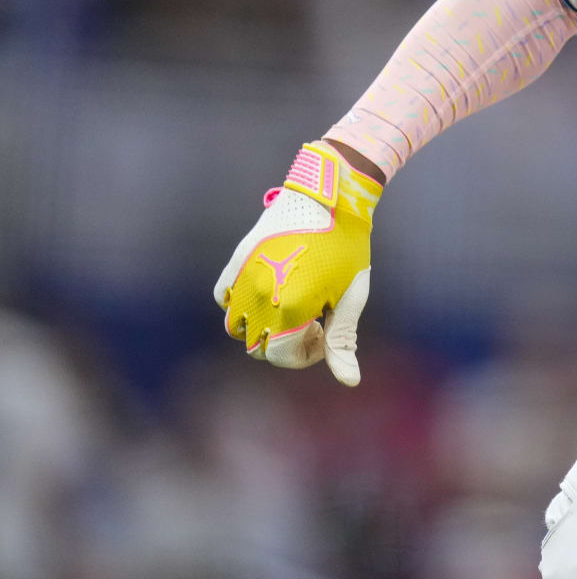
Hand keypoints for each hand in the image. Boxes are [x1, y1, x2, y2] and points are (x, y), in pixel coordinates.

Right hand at [213, 141, 382, 385]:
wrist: (328, 197)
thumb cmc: (347, 248)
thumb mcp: (351, 296)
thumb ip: (342, 340)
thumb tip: (349, 381)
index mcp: (288, 308)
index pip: (281, 356)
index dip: (306, 354)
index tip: (324, 332)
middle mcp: (257, 297)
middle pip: (258, 346)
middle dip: (285, 342)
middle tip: (312, 319)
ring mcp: (242, 278)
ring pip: (235, 326)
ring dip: (259, 327)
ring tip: (289, 307)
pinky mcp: (235, 261)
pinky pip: (224, 298)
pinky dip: (240, 304)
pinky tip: (268, 292)